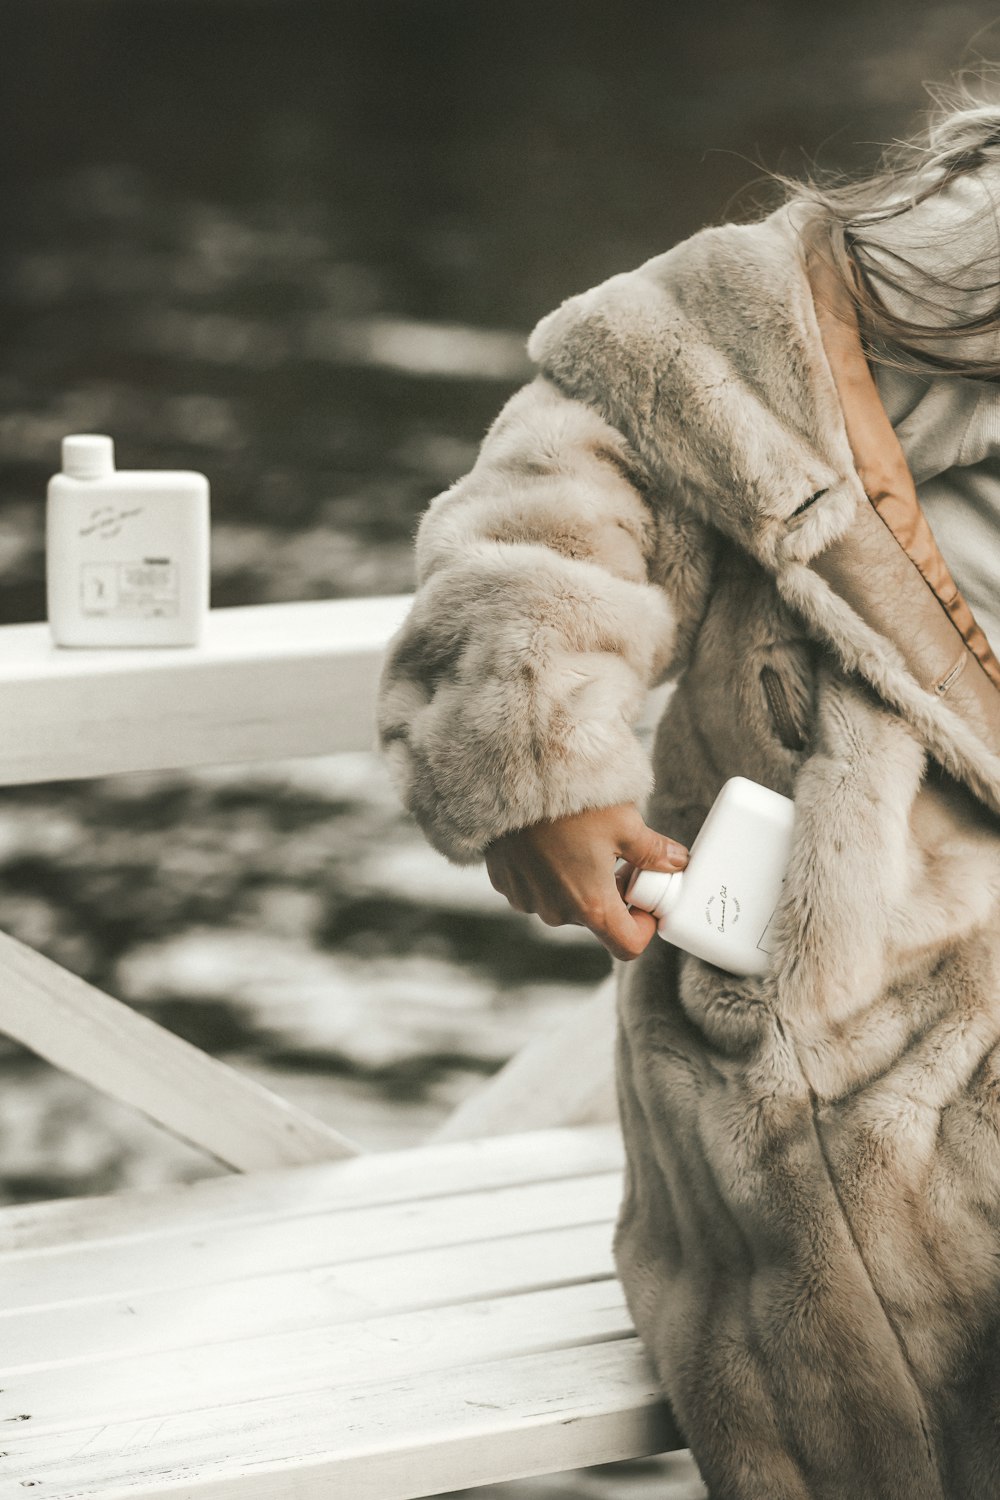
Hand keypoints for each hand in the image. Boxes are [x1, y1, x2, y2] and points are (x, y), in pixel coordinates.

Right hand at [484, 802, 688, 961]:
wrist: (514, 778)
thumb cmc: (573, 801)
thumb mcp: (625, 824)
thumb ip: (654, 852)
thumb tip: (676, 862)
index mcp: (592, 905)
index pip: (627, 945)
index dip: (643, 927)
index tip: (645, 901)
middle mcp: (557, 912)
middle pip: (595, 918)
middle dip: (610, 894)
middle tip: (617, 857)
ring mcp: (528, 899)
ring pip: (564, 903)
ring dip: (576, 883)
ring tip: (579, 841)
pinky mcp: (506, 883)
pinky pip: (535, 889)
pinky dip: (547, 873)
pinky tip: (550, 840)